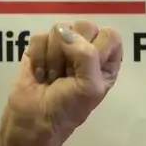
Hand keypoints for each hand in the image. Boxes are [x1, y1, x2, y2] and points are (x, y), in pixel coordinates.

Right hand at [0, 21, 122, 145]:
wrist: (34, 119)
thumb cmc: (68, 108)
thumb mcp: (90, 87)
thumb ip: (87, 56)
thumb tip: (65, 31)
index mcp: (107, 61)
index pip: (111, 35)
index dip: (97, 48)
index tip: (87, 68)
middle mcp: (87, 49)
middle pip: (85, 25)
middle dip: (72, 52)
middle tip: (67, 74)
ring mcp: (63, 45)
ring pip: (60, 28)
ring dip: (53, 58)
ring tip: (53, 77)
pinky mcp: (40, 46)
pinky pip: (39, 36)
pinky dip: (38, 57)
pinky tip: (40, 74)